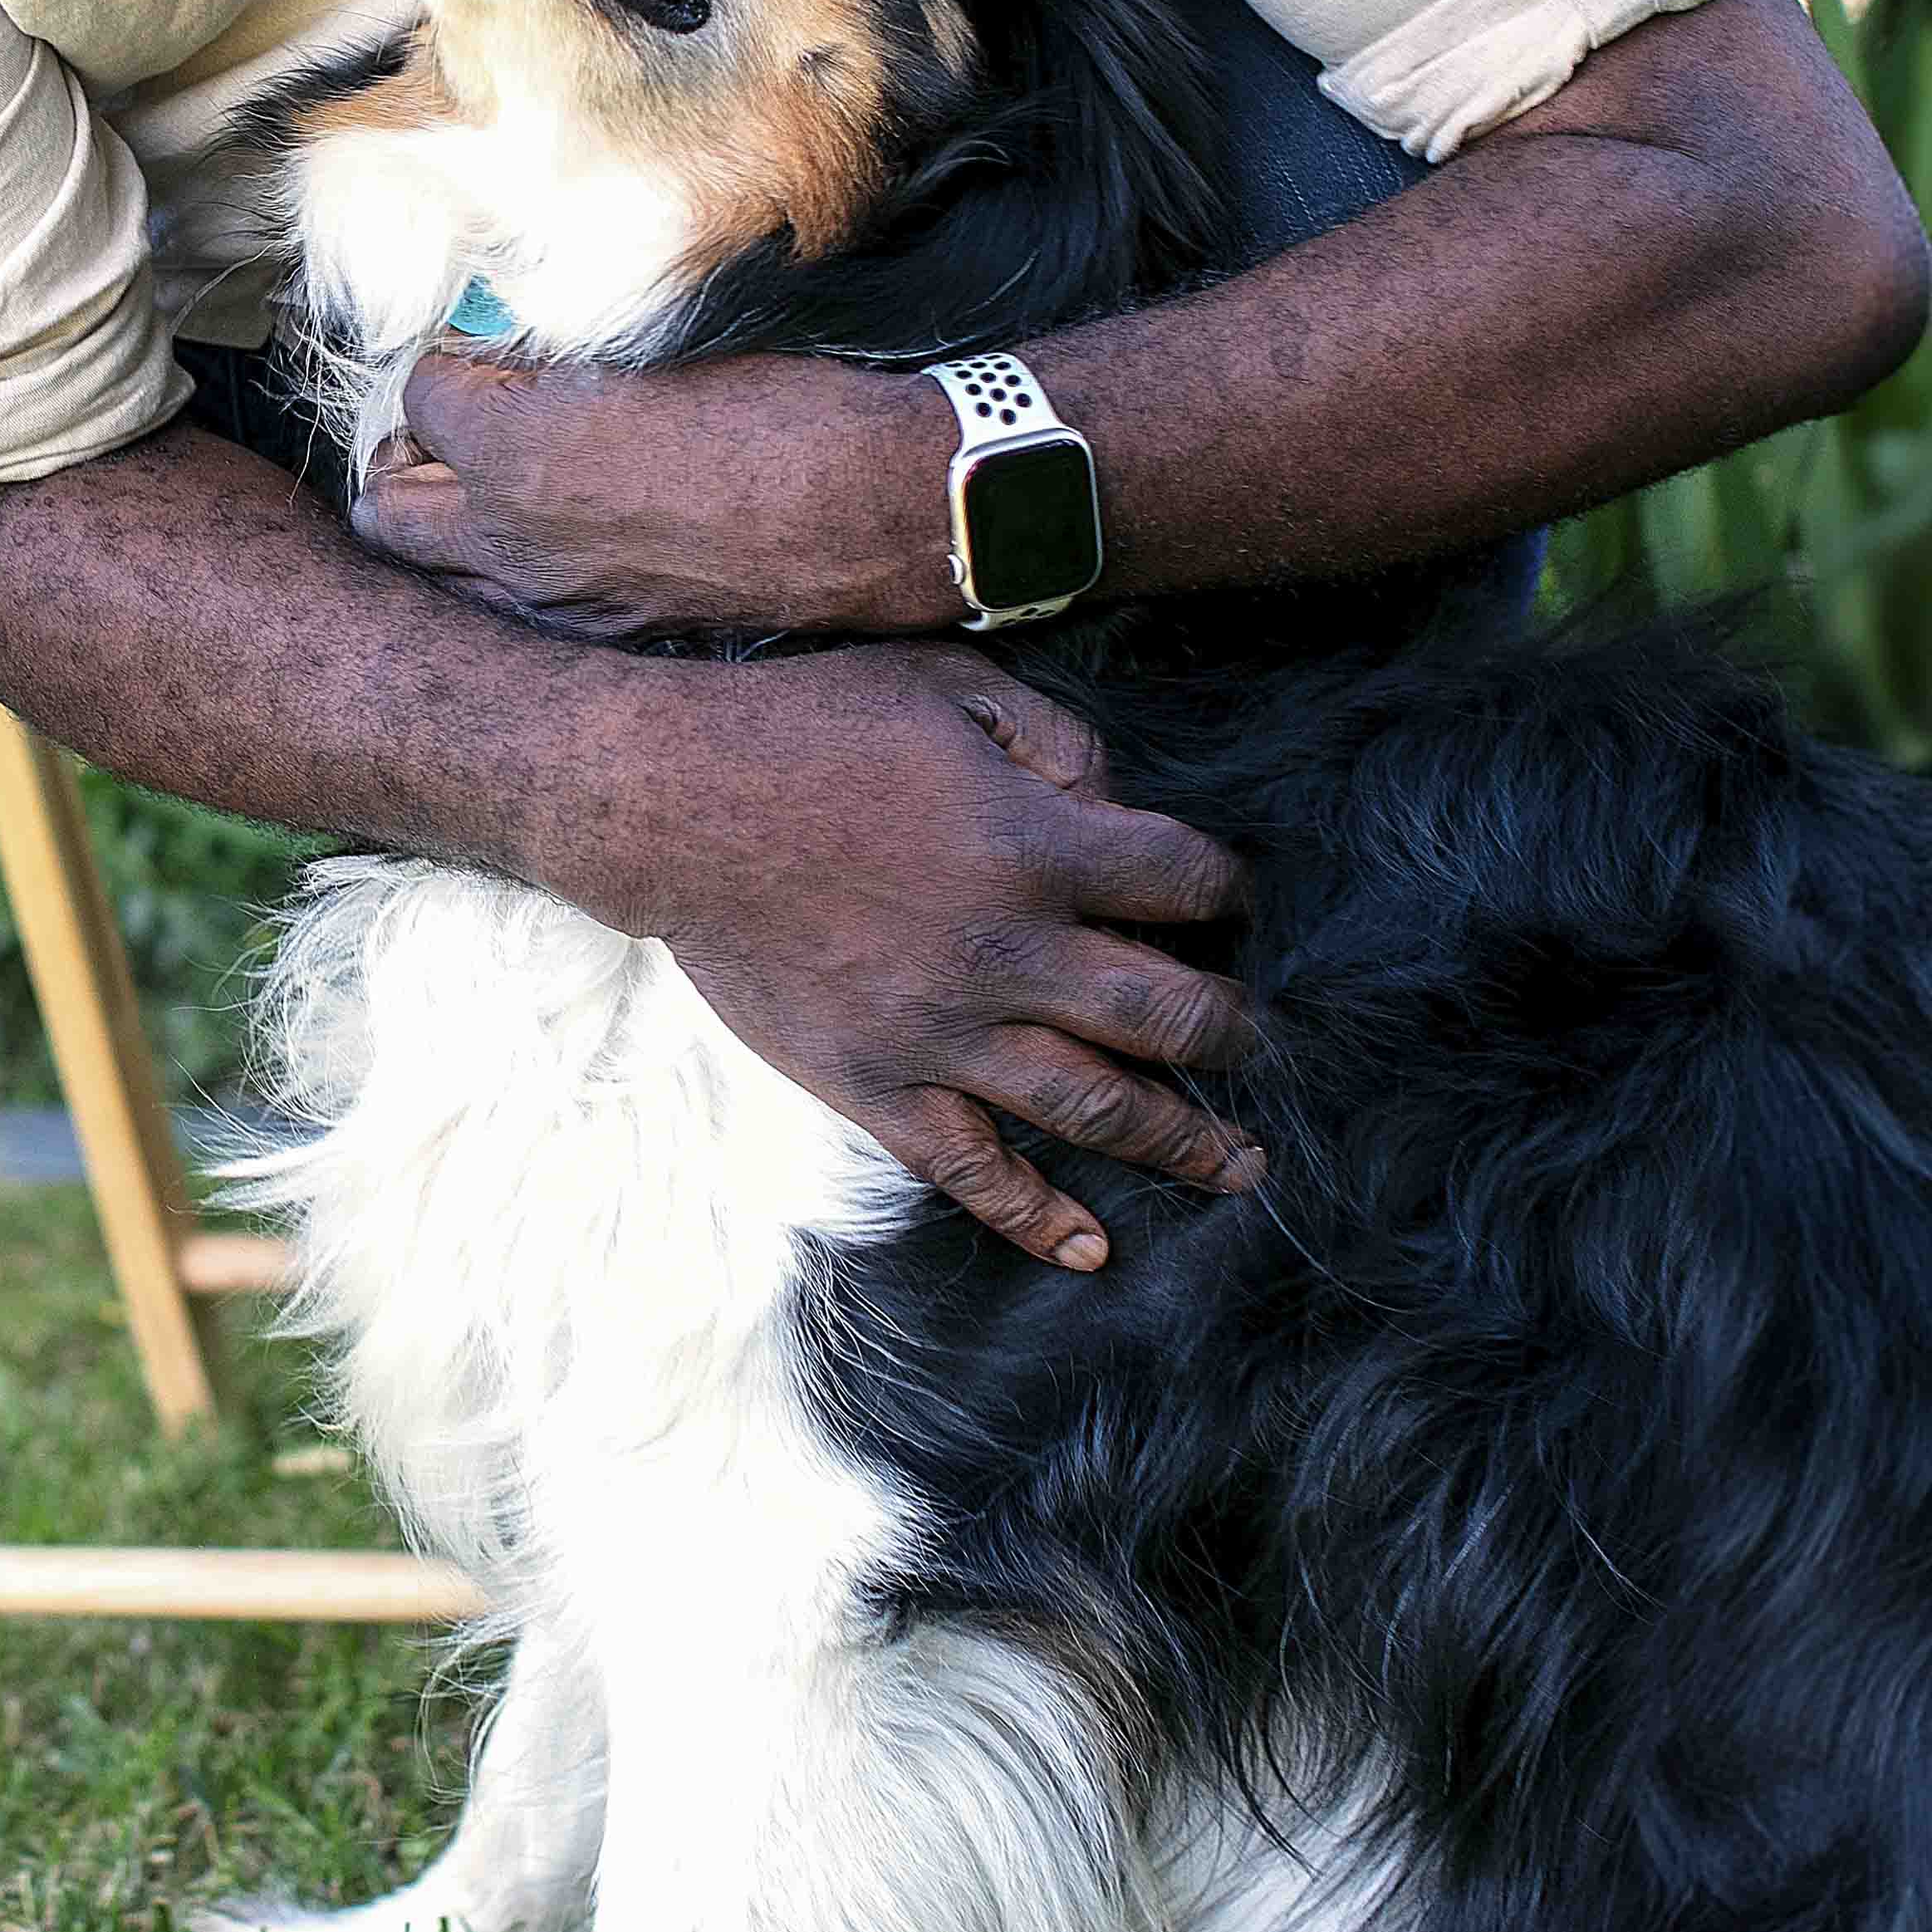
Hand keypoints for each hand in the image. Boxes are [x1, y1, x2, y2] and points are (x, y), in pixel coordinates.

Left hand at [354, 343, 946, 639]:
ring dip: (447, 529)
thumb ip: (562, 367)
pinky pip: (513, 615)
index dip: (457, 368)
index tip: (493, 359)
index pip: (419, 395)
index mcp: (518, 447)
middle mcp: (515, 537)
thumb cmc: (789, 407)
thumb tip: (512, 360)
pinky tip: (563, 547)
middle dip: (410, 461)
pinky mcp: (609, 638)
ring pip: (435, 576)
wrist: (886, 507)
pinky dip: (512, 581)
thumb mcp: (658, 355)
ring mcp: (558, 602)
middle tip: (458, 434)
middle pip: (385, 507)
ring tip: (496, 493)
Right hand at [516, 641, 1259, 1269]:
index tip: (1228, 900)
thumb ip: (1052, 735)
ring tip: (1240, 1164)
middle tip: (1263, 1047)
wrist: (668, 804)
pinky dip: (1040, 1219)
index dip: (1226, 888)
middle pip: (1172, 1017)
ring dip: (1184, 1143)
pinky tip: (1094, 1249)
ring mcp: (942, 1030)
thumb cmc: (807, 727)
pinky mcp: (877, 1082)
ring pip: (1098, 1108)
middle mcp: (1007, 951)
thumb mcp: (943, 682)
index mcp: (1035, 846)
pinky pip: (975, 1172)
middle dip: (1237, 1035)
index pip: (1187, 881)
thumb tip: (1119, 800)